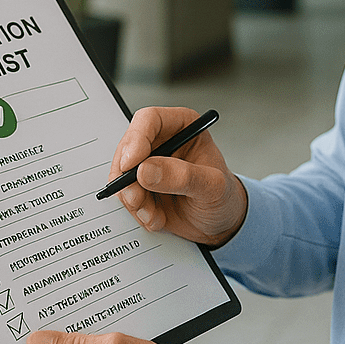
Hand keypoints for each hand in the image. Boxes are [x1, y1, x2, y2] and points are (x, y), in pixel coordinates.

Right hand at [111, 106, 247, 246]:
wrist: (220, 223)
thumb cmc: (223, 196)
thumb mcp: (212, 186)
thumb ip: (183, 176)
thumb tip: (146, 170)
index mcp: (183, 126)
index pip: (150, 119)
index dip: (136, 139)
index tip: (131, 165)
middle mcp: (162, 140)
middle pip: (128, 146)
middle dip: (128, 177)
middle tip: (137, 199)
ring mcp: (149, 163)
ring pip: (121, 172)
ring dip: (133, 198)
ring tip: (153, 214)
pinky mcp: (141, 185)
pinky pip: (123, 193)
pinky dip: (135, 210)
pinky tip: (155, 217)